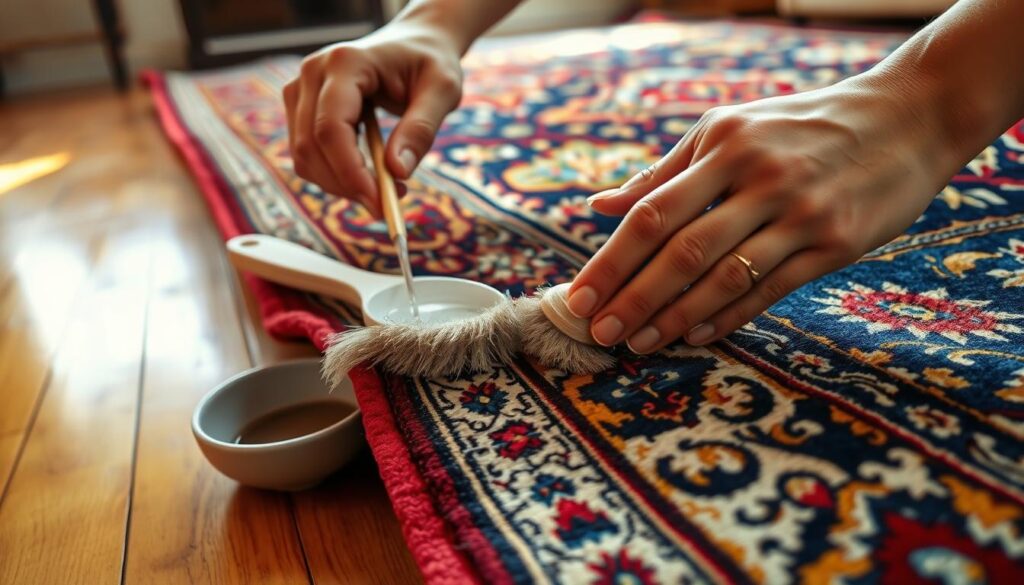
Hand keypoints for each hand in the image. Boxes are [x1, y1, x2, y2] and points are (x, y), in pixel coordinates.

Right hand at [283, 18, 463, 215]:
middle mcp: (312, 73)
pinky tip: (370, 176)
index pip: (330, 128)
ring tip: (388, 188)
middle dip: (347, 185)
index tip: (379, 203)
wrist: (414, 45)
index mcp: (345, 62)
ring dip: (342, 185)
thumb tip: (397, 173)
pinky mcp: (301, 108)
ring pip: (304, 157)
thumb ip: (420, 129)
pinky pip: (308, 155)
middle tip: (388, 205)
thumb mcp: (442, 91)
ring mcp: (300, 90)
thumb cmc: (429, 64)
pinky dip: (336, 176)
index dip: (350, 172)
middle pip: (311, 147)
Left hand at [567, 75, 958, 353]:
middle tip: (598, 333)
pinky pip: (771, 288)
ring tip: (638, 343)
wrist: (904, 119)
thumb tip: (598, 207)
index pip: (652, 212)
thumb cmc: (798, 127)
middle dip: (634, 297)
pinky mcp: (835, 243)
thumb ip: (663, 174)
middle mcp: (759, 177)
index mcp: (723, 145)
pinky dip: (729, 316)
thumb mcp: (727, 131)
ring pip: (724, 277)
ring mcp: (801, 213)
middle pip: (682, 251)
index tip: (578, 298)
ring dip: (674, 316)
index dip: (612, 260)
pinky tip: (694, 336)